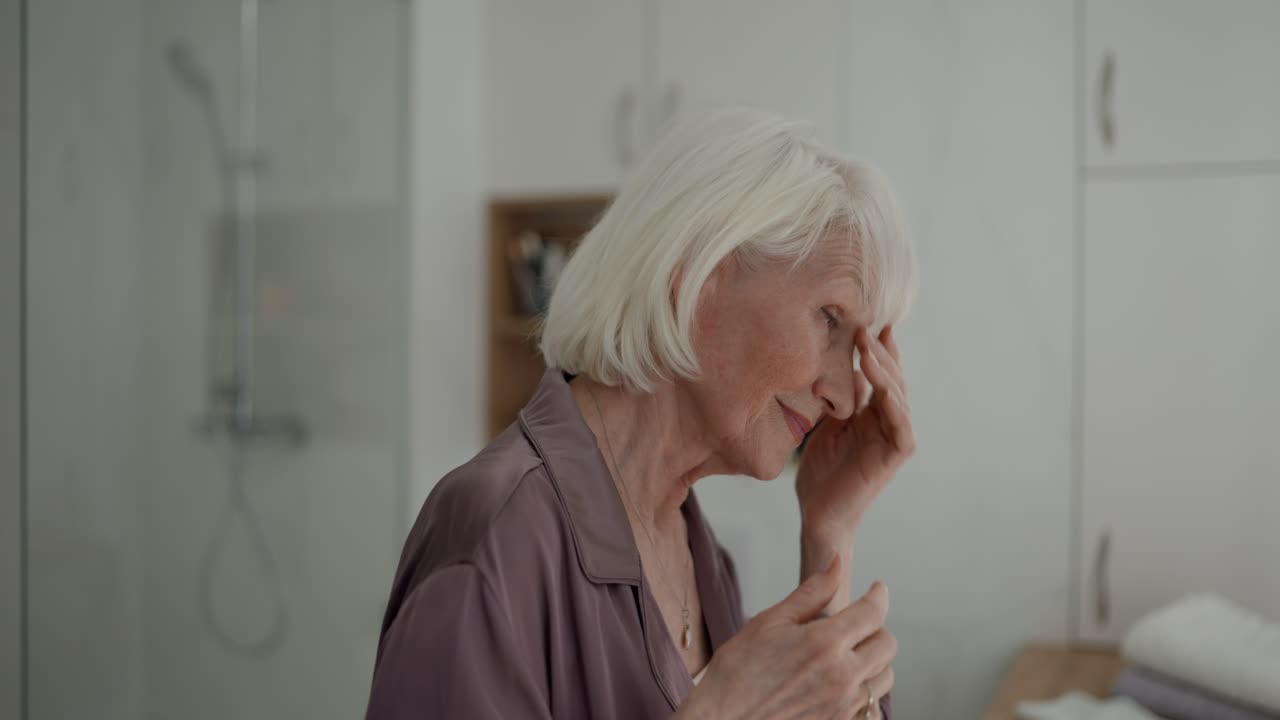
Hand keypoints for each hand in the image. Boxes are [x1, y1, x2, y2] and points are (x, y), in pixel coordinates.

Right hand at [676, 554, 896, 719]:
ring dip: (873, 661)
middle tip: (856, 623)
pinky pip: (871, 707)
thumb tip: (836, 562)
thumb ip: (811, 592)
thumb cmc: (737, 673)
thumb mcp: (769, 622)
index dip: (878, 595)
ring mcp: (843, 706)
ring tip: (848, 654)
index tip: (877, 589)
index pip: (872, 613)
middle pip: (887, 644)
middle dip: (876, 627)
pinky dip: (865, 691)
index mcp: (824, 644)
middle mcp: (841, 676)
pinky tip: (842, 684)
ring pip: (884, 677)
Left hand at [796, 326, 914, 533]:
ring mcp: (893, 439)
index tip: (869, 323)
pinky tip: (882, 386)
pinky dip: (894, 405)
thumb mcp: (826, 423)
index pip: (881, 375)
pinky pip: (901, 425)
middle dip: (881, 353)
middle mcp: (887, 422)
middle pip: (893, 379)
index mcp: (872, 414)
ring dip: (884, 372)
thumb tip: (845, 363)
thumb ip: (840, 396)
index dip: (879, 350)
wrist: (818, 511)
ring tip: (867, 349)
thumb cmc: (820, 470)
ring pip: (898, 397)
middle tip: (866, 327)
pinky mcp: (895, 456)